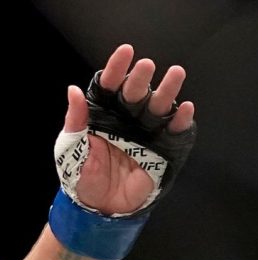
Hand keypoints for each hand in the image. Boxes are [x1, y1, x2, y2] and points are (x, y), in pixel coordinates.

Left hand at [62, 44, 194, 214]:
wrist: (98, 207)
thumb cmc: (80, 175)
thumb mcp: (70, 148)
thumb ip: (75, 120)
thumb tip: (73, 90)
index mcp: (104, 113)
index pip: (110, 85)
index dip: (117, 68)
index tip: (126, 52)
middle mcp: (127, 118)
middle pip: (137, 93)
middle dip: (142, 78)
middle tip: (147, 66)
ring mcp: (147, 133)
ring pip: (159, 106)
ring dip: (168, 91)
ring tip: (176, 74)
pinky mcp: (163, 150)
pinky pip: (174, 133)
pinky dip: (181, 121)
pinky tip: (185, 109)